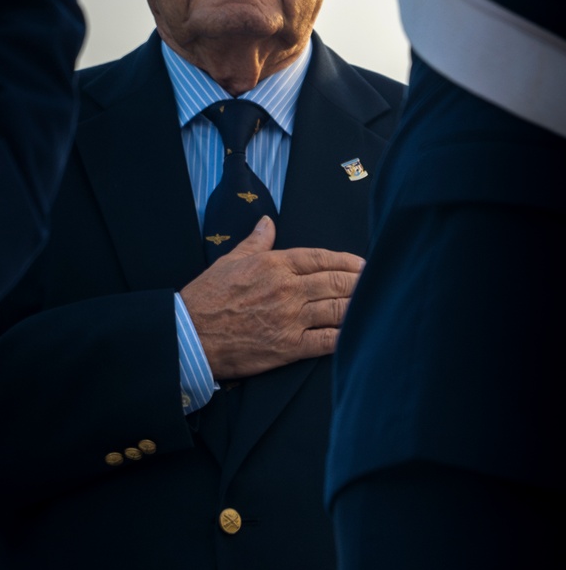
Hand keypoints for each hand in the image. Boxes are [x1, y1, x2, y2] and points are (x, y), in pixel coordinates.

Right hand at [179, 216, 363, 379]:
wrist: (191, 333)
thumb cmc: (208, 296)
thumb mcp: (231, 260)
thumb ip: (256, 241)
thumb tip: (268, 222)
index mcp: (274, 264)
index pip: (320, 258)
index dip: (347, 261)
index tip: (363, 264)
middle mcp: (287, 289)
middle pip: (336, 282)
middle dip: (360, 282)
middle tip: (378, 283)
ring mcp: (290, 319)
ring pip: (337, 309)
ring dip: (359, 306)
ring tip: (376, 305)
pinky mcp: (289, 347)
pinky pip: (327, 341)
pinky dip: (347, 337)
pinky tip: (360, 334)